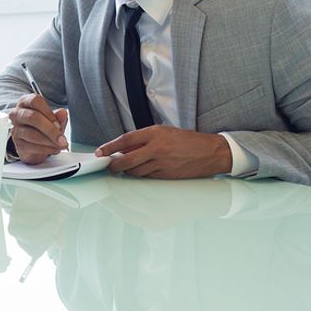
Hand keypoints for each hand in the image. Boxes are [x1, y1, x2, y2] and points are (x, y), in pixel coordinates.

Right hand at [8, 93, 68, 163]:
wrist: (34, 143)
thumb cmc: (42, 126)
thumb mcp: (53, 119)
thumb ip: (59, 116)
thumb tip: (63, 113)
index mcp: (26, 102)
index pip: (34, 101)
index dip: (48, 112)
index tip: (58, 123)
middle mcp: (17, 113)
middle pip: (32, 117)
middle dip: (50, 129)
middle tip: (62, 139)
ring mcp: (15, 129)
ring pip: (32, 134)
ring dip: (50, 142)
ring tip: (60, 145)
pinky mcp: (17, 144)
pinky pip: (31, 147)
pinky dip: (46, 149)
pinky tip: (54, 149)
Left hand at [95, 126, 232, 178]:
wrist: (210, 152)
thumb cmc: (187, 140)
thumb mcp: (163, 132)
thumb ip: (143, 139)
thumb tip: (123, 149)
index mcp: (155, 133)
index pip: (125, 140)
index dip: (110, 147)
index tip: (101, 152)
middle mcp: (157, 149)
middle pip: (127, 160)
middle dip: (114, 165)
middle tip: (108, 166)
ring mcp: (162, 164)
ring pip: (135, 172)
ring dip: (127, 171)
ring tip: (124, 168)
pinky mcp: (166, 177)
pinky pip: (147, 178)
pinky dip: (140, 176)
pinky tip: (140, 172)